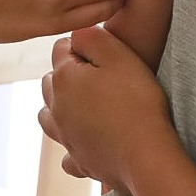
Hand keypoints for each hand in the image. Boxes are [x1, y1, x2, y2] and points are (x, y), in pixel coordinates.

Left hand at [39, 25, 177, 193]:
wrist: (146, 154)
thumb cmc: (136, 101)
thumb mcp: (117, 54)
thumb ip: (90, 36)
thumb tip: (75, 35)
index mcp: (63, 78)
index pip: (60, 49)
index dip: (82, 46)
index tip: (105, 54)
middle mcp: (56, 107)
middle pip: (51, 81)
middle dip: (68, 74)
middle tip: (99, 76)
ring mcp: (65, 136)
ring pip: (49, 115)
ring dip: (62, 106)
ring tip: (87, 104)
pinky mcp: (79, 160)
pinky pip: (67, 152)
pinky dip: (74, 144)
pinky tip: (89, 140)